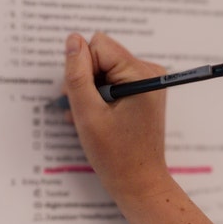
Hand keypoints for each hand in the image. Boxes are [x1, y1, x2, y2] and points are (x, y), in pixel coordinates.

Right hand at [63, 31, 173, 208]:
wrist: (139, 183)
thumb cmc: (115, 155)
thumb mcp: (87, 113)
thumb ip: (77, 74)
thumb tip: (72, 40)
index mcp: (141, 74)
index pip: (97, 46)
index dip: (82, 71)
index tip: (84, 100)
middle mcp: (150, 72)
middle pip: (101, 55)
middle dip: (86, 80)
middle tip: (84, 111)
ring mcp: (148, 82)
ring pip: (104, 69)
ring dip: (90, 91)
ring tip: (89, 118)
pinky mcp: (143, 92)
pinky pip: (113, 81)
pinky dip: (100, 97)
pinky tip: (95, 119)